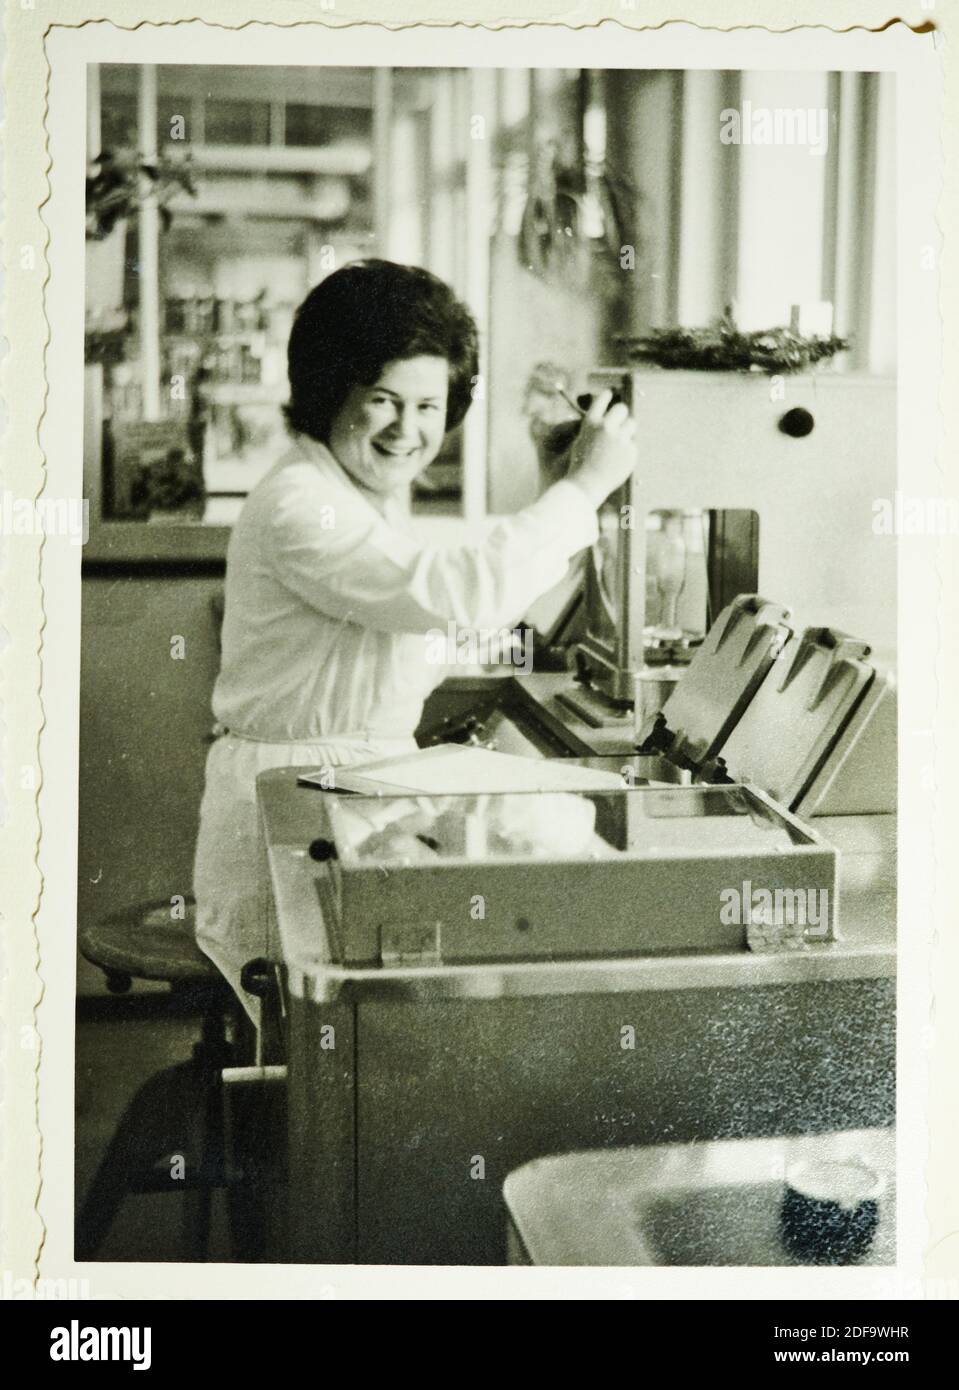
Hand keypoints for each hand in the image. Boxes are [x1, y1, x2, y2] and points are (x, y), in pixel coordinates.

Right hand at [567, 390, 636, 508]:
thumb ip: (595, 428)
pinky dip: (627, 452)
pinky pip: (632, 445)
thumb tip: (609, 418)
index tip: (610, 394)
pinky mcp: (630, 451)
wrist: (586, 486)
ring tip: (617, 446)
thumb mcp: (581, 441)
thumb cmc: (581, 465)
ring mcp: (620, 439)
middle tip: (620, 422)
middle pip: (622, 409)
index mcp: (591, 423)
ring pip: (632, 425)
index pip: (602, 400)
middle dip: (622, 415)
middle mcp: (606, 427)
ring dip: (627, 431)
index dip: (607, 396)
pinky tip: (617, 462)